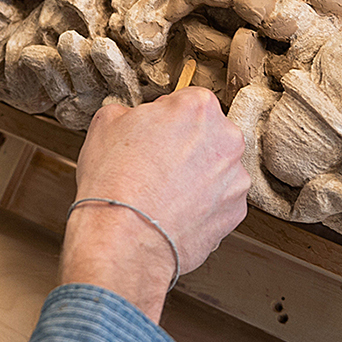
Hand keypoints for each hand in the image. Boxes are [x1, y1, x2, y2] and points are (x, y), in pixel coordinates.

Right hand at [60, 87, 248, 320]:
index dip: (166, 117)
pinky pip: (219, 201)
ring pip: (216, 169)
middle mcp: (226, 139)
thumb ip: (129, 112)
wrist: (123, 240)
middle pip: (208, 134)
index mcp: (198, 108)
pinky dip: (202, 206)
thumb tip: (131, 118)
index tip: (153, 133)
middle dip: (186, 146)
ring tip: (163, 193)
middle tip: (156, 163)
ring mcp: (235, 179)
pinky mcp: (235, 213)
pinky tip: (174, 212)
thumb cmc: (114, 182)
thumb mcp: (106, 124)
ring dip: (196, 176)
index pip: (188, 101)